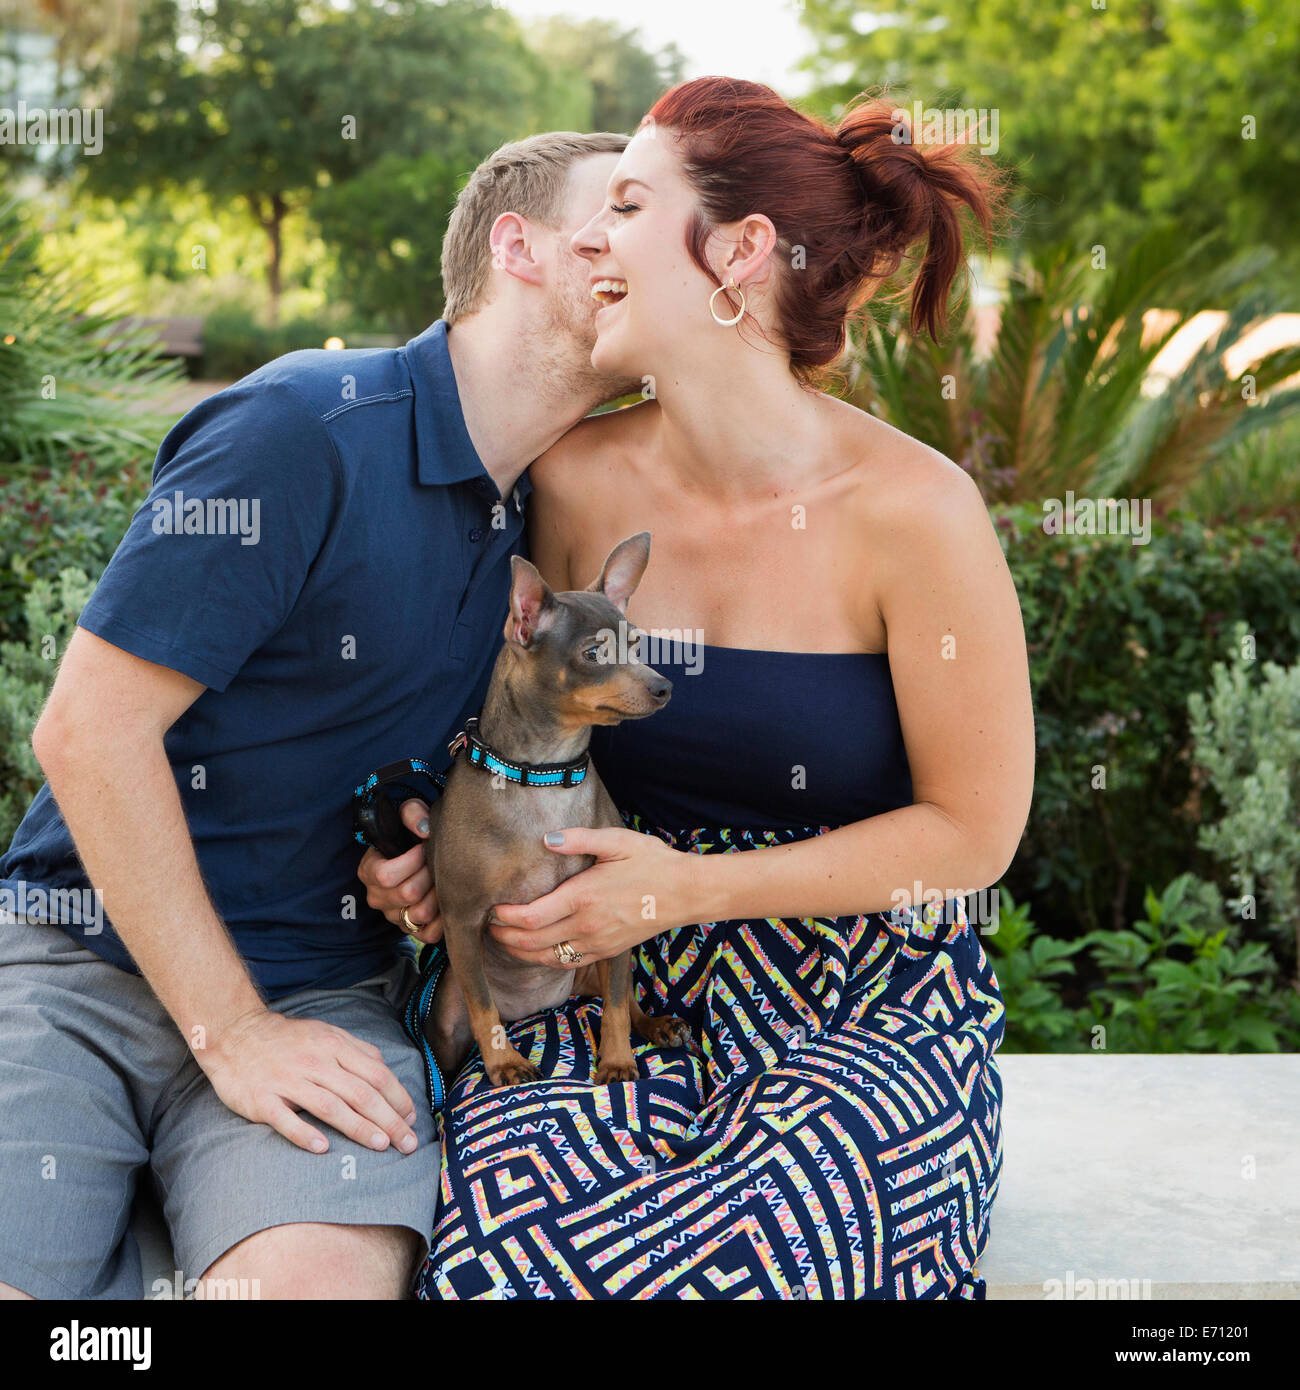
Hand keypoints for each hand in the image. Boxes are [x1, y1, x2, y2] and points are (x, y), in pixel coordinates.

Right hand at [200, 1008, 420, 1154]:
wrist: (236, 1035)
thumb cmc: (288, 1040)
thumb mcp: (327, 1034)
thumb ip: (357, 1052)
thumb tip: (387, 1072)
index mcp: (334, 1046)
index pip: (376, 1074)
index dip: (398, 1098)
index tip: (412, 1119)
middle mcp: (315, 1062)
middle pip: (360, 1093)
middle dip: (389, 1120)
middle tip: (408, 1143)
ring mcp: (287, 1081)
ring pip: (330, 1106)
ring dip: (358, 1127)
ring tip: (380, 1145)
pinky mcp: (262, 1100)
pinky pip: (285, 1119)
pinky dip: (305, 1134)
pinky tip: (323, 1148)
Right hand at [356, 798, 441, 943]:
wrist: (420, 852)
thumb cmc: (413, 834)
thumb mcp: (409, 815)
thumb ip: (413, 813)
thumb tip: (425, 829)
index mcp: (369, 871)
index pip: (385, 876)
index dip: (410, 861)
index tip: (422, 847)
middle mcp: (377, 897)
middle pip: (408, 894)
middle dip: (429, 874)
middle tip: (437, 862)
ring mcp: (394, 916)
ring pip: (420, 914)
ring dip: (438, 894)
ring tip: (443, 878)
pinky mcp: (413, 930)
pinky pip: (430, 934)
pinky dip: (444, 918)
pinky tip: (447, 899)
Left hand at [488, 827, 697, 965]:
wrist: (686, 892)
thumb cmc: (652, 862)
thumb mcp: (617, 841)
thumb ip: (579, 839)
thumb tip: (546, 839)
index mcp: (584, 897)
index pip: (531, 917)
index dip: (505, 917)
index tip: (492, 909)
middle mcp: (587, 925)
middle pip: (532, 942)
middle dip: (504, 936)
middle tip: (488, 926)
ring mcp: (597, 942)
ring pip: (547, 957)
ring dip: (520, 952)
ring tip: (504, 940)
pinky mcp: (607, 951)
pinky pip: (567, 963)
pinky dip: (545, 960)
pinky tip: (535, 952)